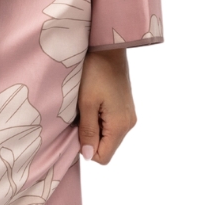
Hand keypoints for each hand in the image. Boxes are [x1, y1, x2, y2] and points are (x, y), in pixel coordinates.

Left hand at [77, 48, 135, 164]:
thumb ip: (87, 131)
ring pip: (107, 136)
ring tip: (84, 107)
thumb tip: (88, 156)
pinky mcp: (125, 108)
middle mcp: (129, 124)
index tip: (76, 129)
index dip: (86, 148)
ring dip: (93, 128)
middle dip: (89, 138)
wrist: (107, 47)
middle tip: (78, 115)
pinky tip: (91, 103)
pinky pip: (110, 125)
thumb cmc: (94, 72)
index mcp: (120, 125)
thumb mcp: (86, 103)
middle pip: (106, 147)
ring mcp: (128, 116)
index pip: (103, 157)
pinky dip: (98, 119)